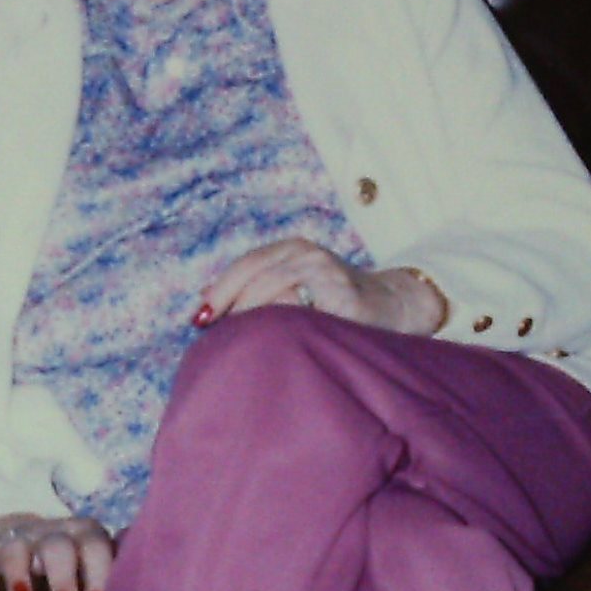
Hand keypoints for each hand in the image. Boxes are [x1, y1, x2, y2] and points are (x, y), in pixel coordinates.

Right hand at [0, 513, 114, 590]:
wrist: (18, 537)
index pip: (96, 549)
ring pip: (18, 548)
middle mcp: (52, 535)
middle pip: (59, 548)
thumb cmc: (69, 568)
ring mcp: (17, 539)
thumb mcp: (92, 571)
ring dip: (19, 572)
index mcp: (85, 538)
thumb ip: (118, 580)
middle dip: (62, 576)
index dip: (99, 575)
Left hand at [196, 239, 445, 335]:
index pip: (246, 265)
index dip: (220, 291)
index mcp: (291, 249)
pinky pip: (302, 306)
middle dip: (228, 302)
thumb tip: (204, 303)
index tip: (199, 319)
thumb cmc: (335, 305)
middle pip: (254, 272)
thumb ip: (258, 290)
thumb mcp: (294, 288)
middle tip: (211, 331)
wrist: (392, 307)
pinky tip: (272, 341)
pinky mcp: (342, 293)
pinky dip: (282, 321)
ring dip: (250, 314)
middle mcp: (307, 253)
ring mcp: (325, 270)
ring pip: (273, 285)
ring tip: (236, 340)